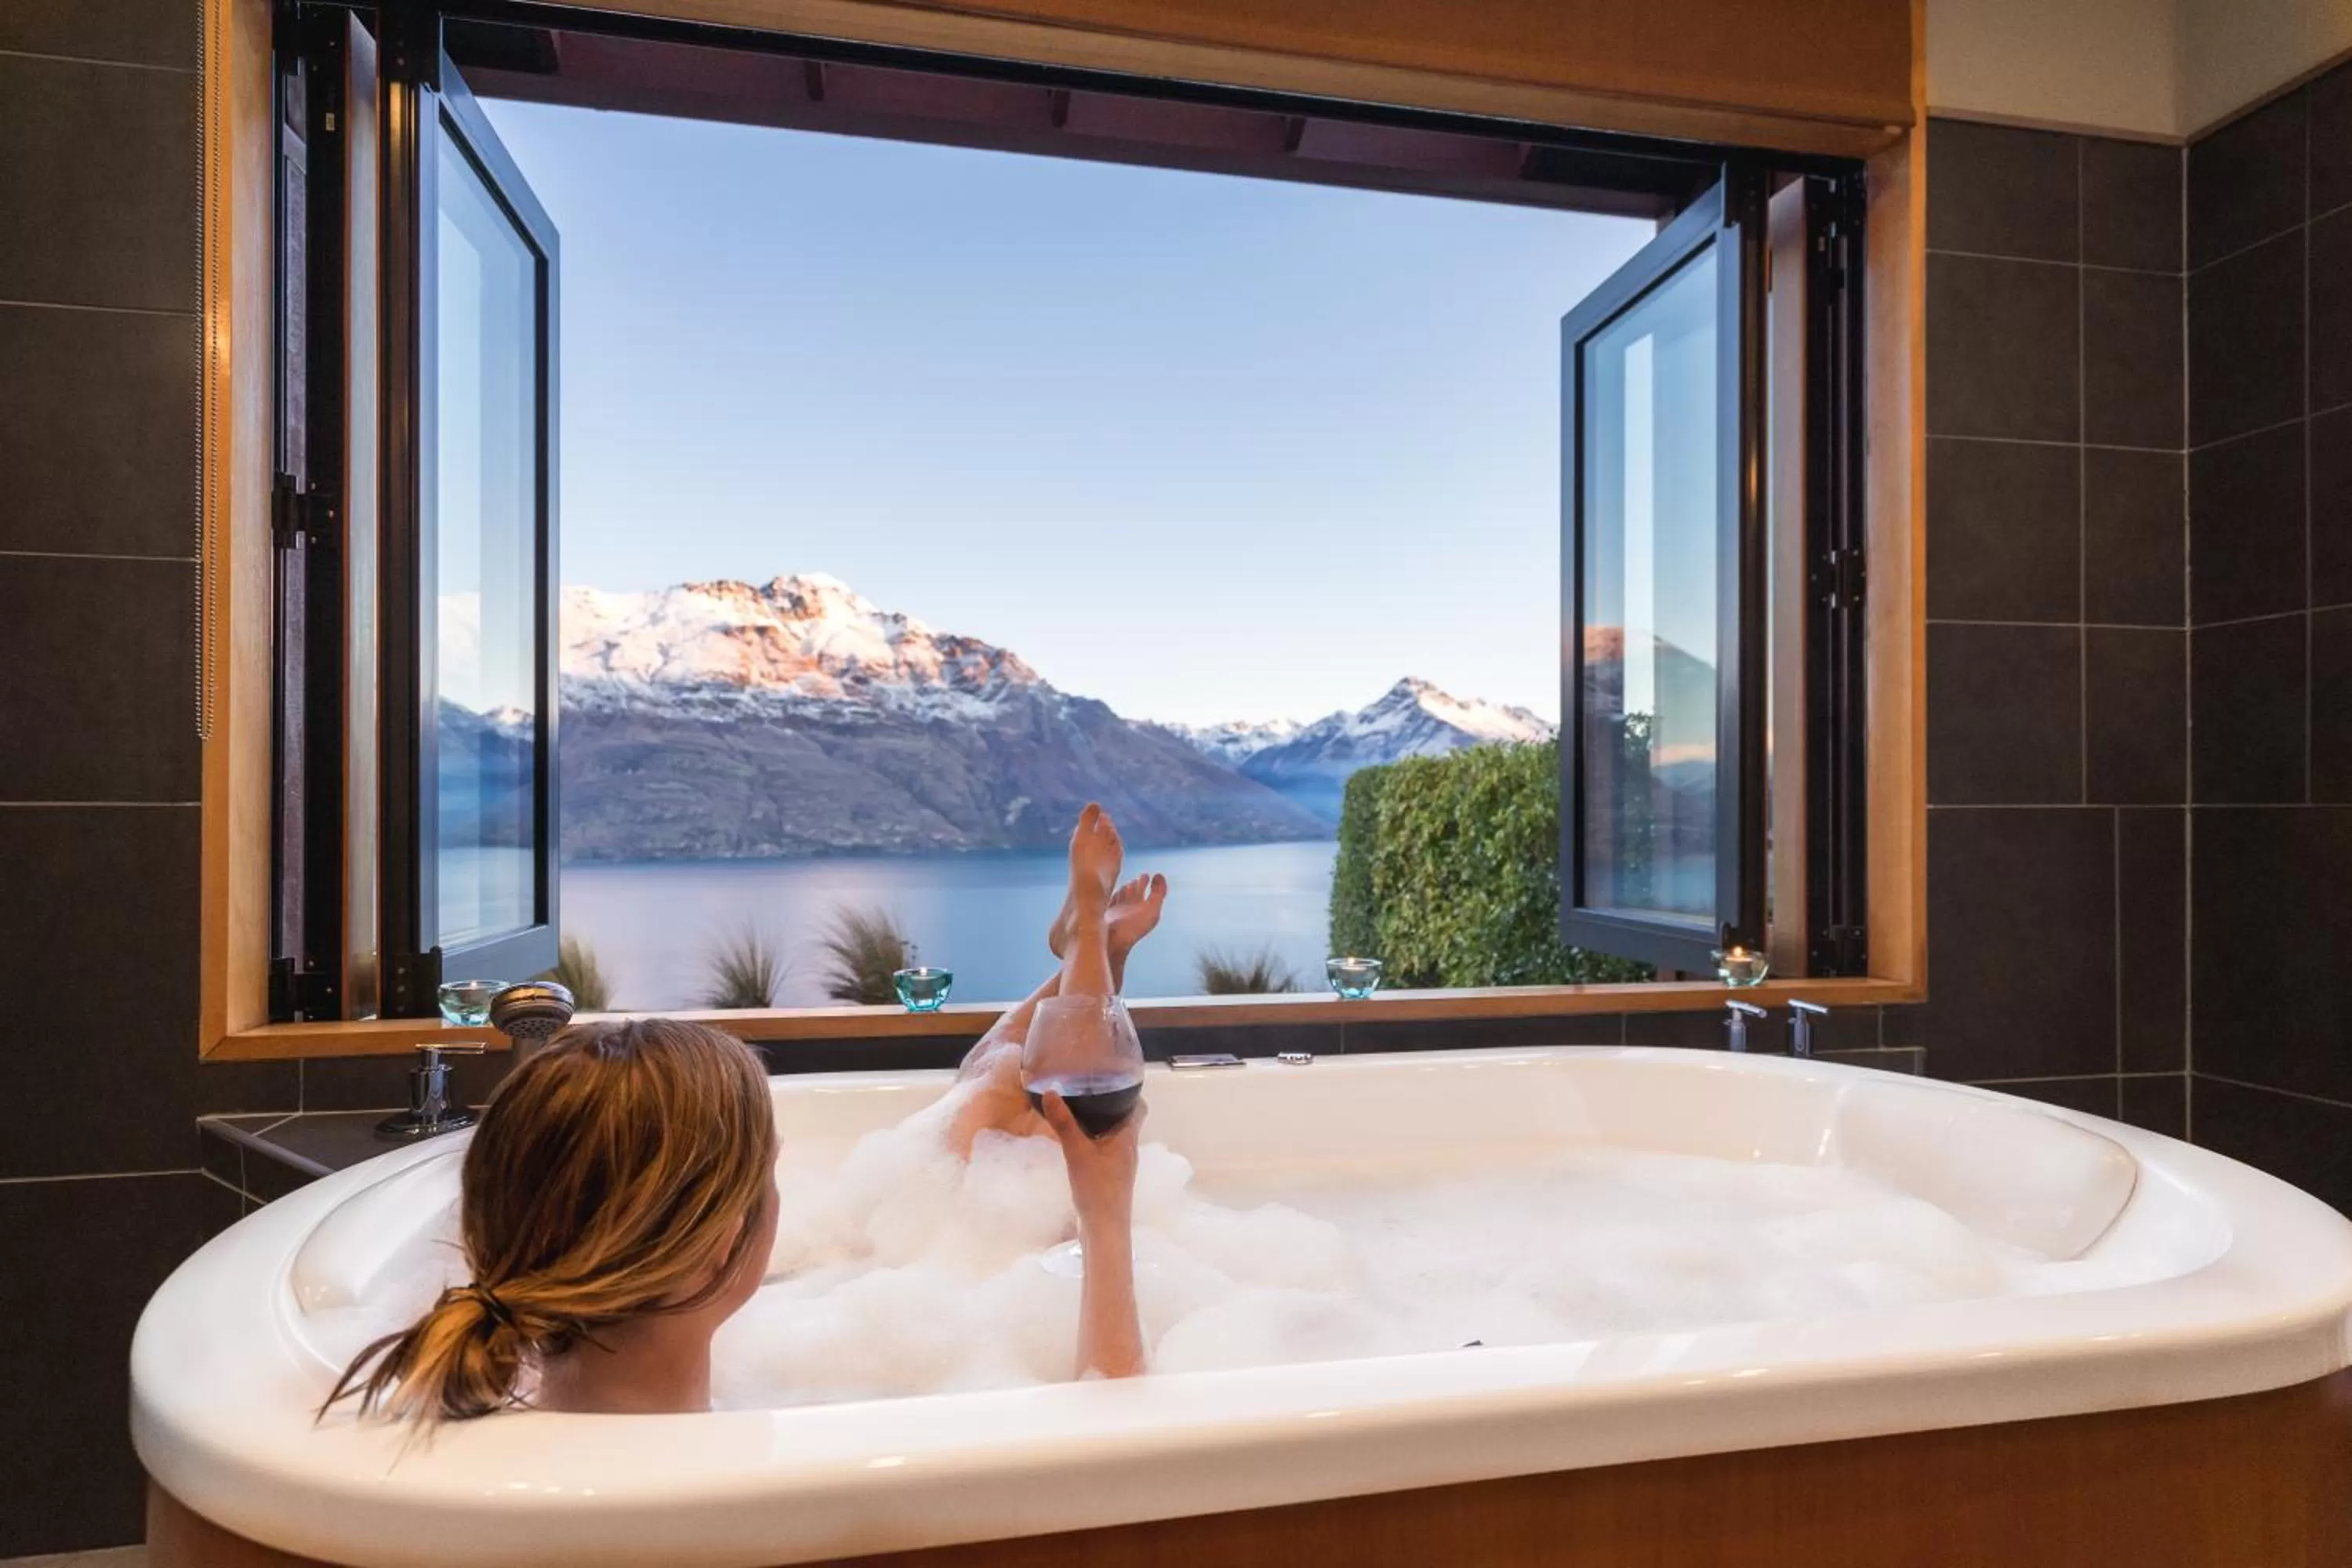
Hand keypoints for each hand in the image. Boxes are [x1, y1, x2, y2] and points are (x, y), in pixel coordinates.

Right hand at [1038, 1092, 1142, 1235]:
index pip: (1139, 1107)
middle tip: (1089, 1091)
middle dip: (1110, 1105)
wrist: (1103, 1229)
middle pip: (1126, 1120)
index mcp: (1128, 1138)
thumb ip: (1064, 1123)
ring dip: (1101, 1124)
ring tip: (1080, 1111)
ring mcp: (1121, 1165)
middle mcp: (1129, 1149)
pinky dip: (1094, 1141)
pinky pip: (1105, 1150)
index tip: (1112, 1079)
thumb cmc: (1097, 1189)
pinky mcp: (1111, 1177)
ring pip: (1114, 1136)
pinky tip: (1077, 1141)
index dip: (1130, 1091)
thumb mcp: (1077, 1152)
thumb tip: (1050, 1092)